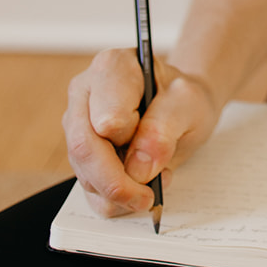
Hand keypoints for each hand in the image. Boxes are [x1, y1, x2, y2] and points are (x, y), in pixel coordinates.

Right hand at [62, 49, 218, 218]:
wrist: (179, 104)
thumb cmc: (182, 97)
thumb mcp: (189, 103)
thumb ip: (165, 127)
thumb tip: (137, 167)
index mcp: (112, 67)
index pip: (108, 118)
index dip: (133, 141)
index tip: (159, 147)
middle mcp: (85, 92)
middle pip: (84, 148)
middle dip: (118, 182)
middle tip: (148, 196)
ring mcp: (77, 124)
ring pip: (84, 173)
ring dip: (120, 191)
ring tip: (153, 177)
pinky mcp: (79, 153)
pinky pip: (88, 189)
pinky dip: (115, 198)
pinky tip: (139, 183)